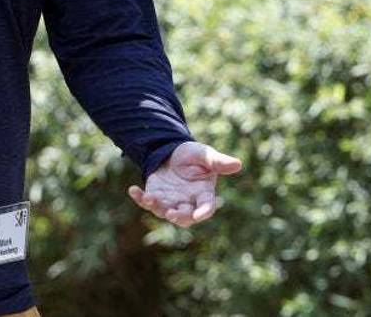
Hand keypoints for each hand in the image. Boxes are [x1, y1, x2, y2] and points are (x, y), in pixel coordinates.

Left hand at [127, 141, 241, 227]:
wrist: (173, 153)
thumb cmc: (193, 155)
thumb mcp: (205, 155)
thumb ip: (218, 162)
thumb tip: (238, 164)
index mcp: (203, 193)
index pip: (206, 207)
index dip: (203, 212)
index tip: (199, 214)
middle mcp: (188, 202)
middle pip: (185, 217)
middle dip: (179, 217)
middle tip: (172, 214)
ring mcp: (171, 201)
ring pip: (165, 212)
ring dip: (157, 208)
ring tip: (150, 198)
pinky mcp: (155, 197)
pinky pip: (147, 202)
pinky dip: (140, 198)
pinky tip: (133, 190)